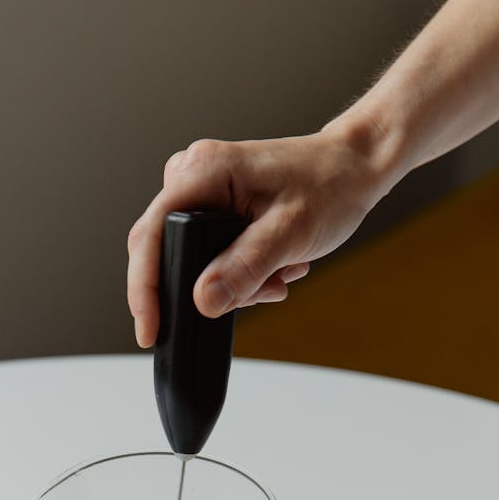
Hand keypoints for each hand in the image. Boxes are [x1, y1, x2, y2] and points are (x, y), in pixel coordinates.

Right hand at [127, 124, 389, 347]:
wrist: (354, 168)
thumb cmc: (329, 185)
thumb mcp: (291, 232)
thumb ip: (245, 267)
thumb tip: (202, 301)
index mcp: (203, 170)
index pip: (150, 236)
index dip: (144, 289)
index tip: (150, 331)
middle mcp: (192, 175)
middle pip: (164, 250)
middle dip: (206, 286)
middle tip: (259, 291)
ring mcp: (201, 190)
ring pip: (190, 259)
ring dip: (231, 281)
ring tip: (278, 275)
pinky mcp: (212, 206)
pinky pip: (206, 255)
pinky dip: (238, 273)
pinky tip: (273, 268)